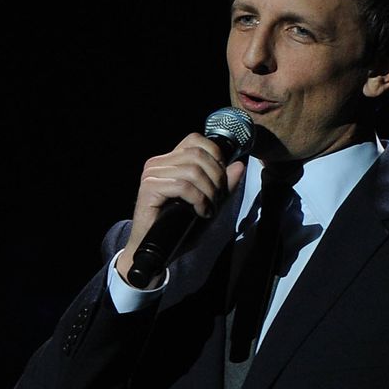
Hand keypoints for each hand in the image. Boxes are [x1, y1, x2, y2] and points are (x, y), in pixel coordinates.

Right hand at [116, 132, 245, 286]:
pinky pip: (183, 186)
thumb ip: (223, 185)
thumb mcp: (208, 202)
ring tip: (209, 208)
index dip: (215, 155)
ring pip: (192, 170)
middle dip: (216, 177)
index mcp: (169, 160)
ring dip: (208, 191)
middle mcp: (158, 162)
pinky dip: (198, 200)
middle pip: (198, 154)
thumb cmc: (178, 226)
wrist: (155, 248)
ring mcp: (151, 173)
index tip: (221, 180)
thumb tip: (239, 165)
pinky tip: (200, 212)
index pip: (196, 140)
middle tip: (217, 199)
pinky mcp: (149, 187)